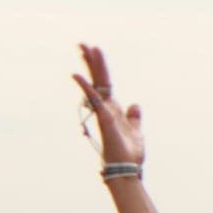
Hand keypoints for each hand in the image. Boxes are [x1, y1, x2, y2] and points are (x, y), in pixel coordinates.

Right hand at [72, 43, 144, 167]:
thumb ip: (134, 118)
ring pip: (96, 84)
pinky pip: (94, 99)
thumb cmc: (129, 154)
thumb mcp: (135, 131)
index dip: (100, 68)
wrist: (127, 169)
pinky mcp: (104, 118)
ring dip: (91, 66)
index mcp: (113, 109)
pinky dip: (86, 88)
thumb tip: (135, 105)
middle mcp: (106, 108)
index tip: (95, 52)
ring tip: (84, 47)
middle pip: (98, 80)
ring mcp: (104, 112)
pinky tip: (76, 76)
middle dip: (92, 62)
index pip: (105, 84)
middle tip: (82, 44)